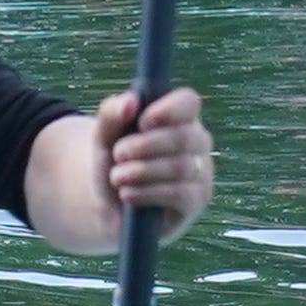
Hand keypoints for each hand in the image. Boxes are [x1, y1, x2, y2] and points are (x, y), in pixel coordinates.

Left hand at [92, 85, 210, 228]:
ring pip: (181, 167)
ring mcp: (201, 171)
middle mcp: (196, 141)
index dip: (168, 109)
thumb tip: (131, 101)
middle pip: (184, 137)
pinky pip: (181, 193)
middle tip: (118, 155)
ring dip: (142, 171)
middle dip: (145, 146)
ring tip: (117, 177)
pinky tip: (127, 194)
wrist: (110, 204)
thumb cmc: (115, 162)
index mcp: (179, 117)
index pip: (189, 102)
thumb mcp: (104, 136)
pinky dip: (149, 192)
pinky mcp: (197, 199)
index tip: (143, 122)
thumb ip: (112, 114)